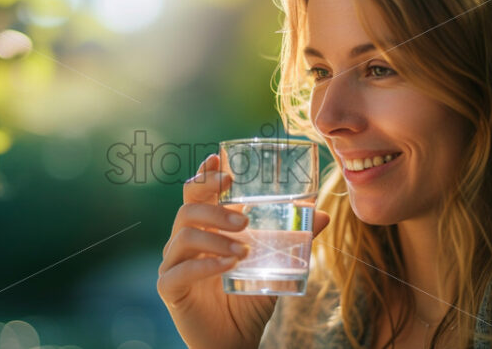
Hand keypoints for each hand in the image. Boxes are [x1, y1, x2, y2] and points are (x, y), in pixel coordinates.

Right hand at [157, 154, 330, 348]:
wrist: (234, 341)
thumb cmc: (248, 300)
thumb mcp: (274, 267)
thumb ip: (293, 242)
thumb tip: (322, 215)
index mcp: (205, 229)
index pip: (197, 193)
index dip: (204, 175)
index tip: (219, 161)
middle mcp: (185, 242)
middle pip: (188, 208)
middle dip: (214, 205)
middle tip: (245, 218)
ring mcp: (173, 264)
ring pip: (184, 235)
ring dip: (215, 237)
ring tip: (244, 250)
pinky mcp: (169, 288)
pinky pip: (180, 270)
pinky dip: (206, 265)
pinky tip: (229, 265)